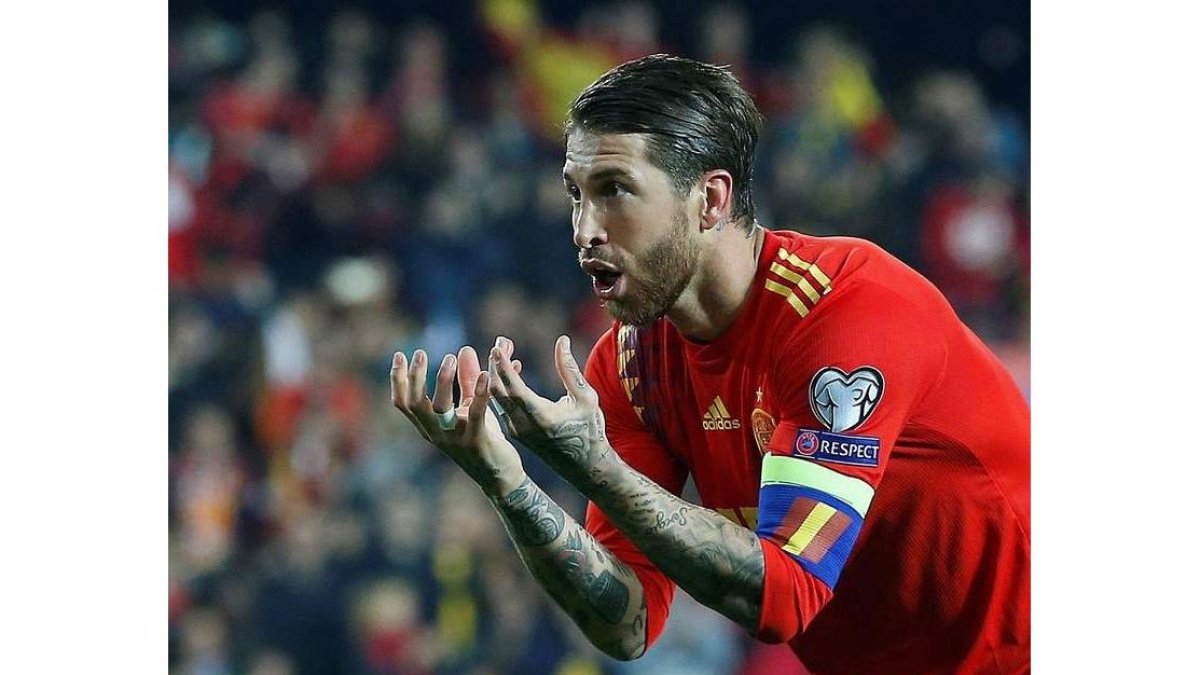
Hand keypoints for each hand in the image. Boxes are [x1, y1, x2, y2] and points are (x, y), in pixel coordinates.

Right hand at [390, 343, 525, 496]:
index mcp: (430, 427)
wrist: (499, 476)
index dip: (398, 380)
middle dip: (415, 377)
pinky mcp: (477, 442)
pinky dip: (479, 394)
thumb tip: (462, 350)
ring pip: (440, 409)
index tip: (400, 355)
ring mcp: (455, 439)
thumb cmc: (482, 437)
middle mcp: (437, 434)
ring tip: (451, 357)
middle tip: (420, 353)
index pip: (404, 403)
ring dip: (443, 381)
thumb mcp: (470, 407)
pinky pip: (476, 415)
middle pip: (415, 404)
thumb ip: (466, 380)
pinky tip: (486, 375)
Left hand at [487, 335, 609, 482]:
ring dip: (497, 376)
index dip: (502, 366)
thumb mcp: (585, 397)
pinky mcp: (516, 432)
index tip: (497, 346)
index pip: (513, 387)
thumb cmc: (590, 428)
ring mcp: (517, 430)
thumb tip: (562, 341)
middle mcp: (524, 424)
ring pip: (497, 399)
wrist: (585, 465)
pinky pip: (502, 406)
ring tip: (501, 354)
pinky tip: (510, 373)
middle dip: (496, 366)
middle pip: (499, 391)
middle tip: (499, 344)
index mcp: (541, 416)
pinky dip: (502, 388)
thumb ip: (570, 369)